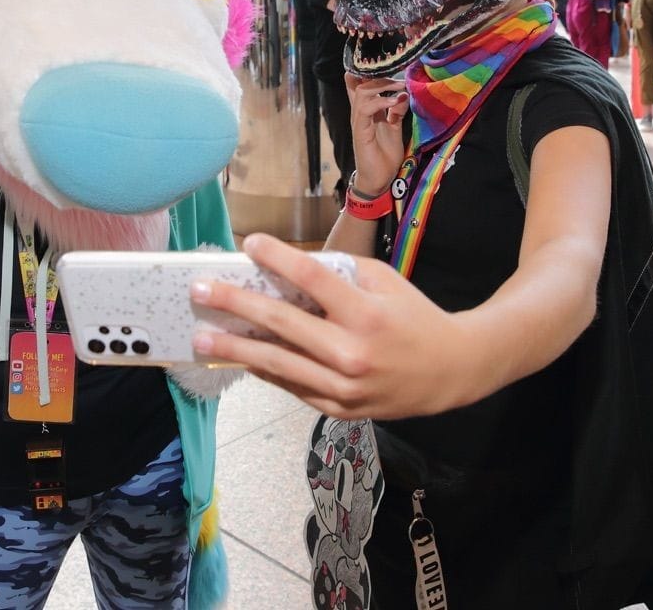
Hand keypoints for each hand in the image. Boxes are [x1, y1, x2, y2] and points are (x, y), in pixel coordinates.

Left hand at [190, 234, 470, 418]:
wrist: (452, 371)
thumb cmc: (415, 317)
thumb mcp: (386, 283)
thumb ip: (340, 275)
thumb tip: (287, 269)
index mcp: (367, 312)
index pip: (312, 278)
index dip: (278, 258)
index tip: (250, 243)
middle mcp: (352, 352)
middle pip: (282, 322)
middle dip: (235, 304)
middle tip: (200, 292)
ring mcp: (344, 386)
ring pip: (278, 364)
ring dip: (235, 348)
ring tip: (202, 337)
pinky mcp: (340, 409)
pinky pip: (293, 387)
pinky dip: (265, 370)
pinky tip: (240, 357)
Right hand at [345, 74, 407, 192]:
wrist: (378, 179)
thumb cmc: (384, 155)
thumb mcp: (394, 128)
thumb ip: (396, 111)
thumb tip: (403, 94)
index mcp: (367, 110)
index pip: (361, 84)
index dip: (368, 71)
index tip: (386, 62)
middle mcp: (360, 112)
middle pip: (360, 82)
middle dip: (380, 75)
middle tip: (400, 76)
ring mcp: (359, 121)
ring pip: (362, 92)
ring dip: (382, 86)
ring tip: (399, 86)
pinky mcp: (360, 131)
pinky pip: (365, 109)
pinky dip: (380, 101)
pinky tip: (394, 100)